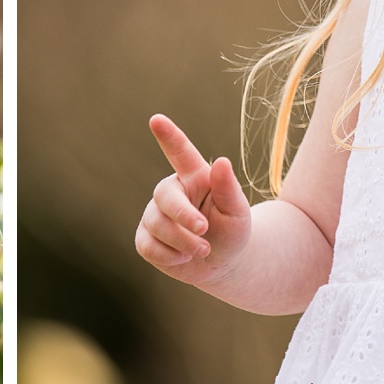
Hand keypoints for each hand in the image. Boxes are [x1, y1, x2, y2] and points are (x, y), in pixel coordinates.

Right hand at [134, 114, 252, 286]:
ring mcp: (154, 214)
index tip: (156, 119)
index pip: (180, 152)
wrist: (222, 263)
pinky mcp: (145, 237)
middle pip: (164, 196)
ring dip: (183, 242)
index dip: (168, 136)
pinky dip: (169, 257)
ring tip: (204, 250)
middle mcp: (172, 191)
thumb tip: (222, 161)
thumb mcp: (238, 212)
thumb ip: (229, 188)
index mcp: (195, 177)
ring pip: (156, 224)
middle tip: (204, 230)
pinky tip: (183, 258)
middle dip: (183, 215)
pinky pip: (147, 246)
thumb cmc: (232, 231)